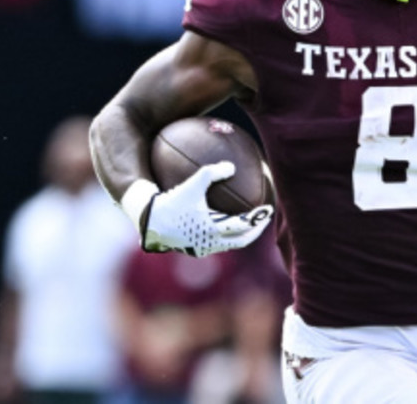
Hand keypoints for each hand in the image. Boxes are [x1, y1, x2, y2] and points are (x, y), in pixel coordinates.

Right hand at [143, 161, 273, 256]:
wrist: (148, 221)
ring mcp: (201, 248)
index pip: (244, 227)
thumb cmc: (171, 202)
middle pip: (240, 241)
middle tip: (263, 221)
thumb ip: (212, 173)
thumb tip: (231, 166)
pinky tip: (222, 223)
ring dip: (239, 235)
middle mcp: (210, 243)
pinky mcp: (192, 249)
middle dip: (254, 232)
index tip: (268, 210)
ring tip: (245, 223)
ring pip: (227, 245)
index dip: (258, 220)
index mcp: (214, 230)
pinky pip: (214, 244)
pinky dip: (224, 236)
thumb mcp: (192, 184)